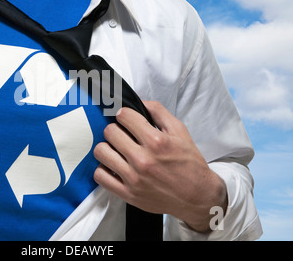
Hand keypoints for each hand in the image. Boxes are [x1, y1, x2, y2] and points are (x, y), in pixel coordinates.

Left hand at [93, 101, 227, 231]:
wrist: (197, 196)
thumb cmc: (189, 164)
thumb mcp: (180, 131)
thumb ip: (158, 112)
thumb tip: (139, 101)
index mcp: (156, 142)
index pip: (124, 116)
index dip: (125, 115)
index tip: (127, 120)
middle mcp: (143, 160)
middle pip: (110, 132)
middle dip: (116, 129)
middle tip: (123, 135)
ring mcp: (134, 178)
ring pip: (101, 152)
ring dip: (107, 147)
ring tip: (117, 150)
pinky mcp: (128, 194)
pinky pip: (100, 176)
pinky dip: (104, 169)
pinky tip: (114, 166)